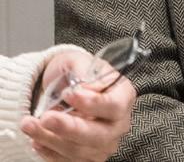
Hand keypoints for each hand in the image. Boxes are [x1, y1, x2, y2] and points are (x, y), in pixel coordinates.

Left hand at [19, 50, 135, 161]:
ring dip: (51, 139)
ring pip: (79, 151)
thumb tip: (82, 89)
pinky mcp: (87, 157)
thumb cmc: (76, 73)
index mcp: (123, 95)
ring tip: (30, 125)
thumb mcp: (79, 61)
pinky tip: (36, 138)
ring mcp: (103, 144)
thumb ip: (82, 71)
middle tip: (46, 117)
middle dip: (69, 128)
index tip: (69, 95)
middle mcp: (118, 123)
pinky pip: (68, 161)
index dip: (93, 104)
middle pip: (99, 135)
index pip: (114, 105)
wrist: (66, 89)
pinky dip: (49, 151)